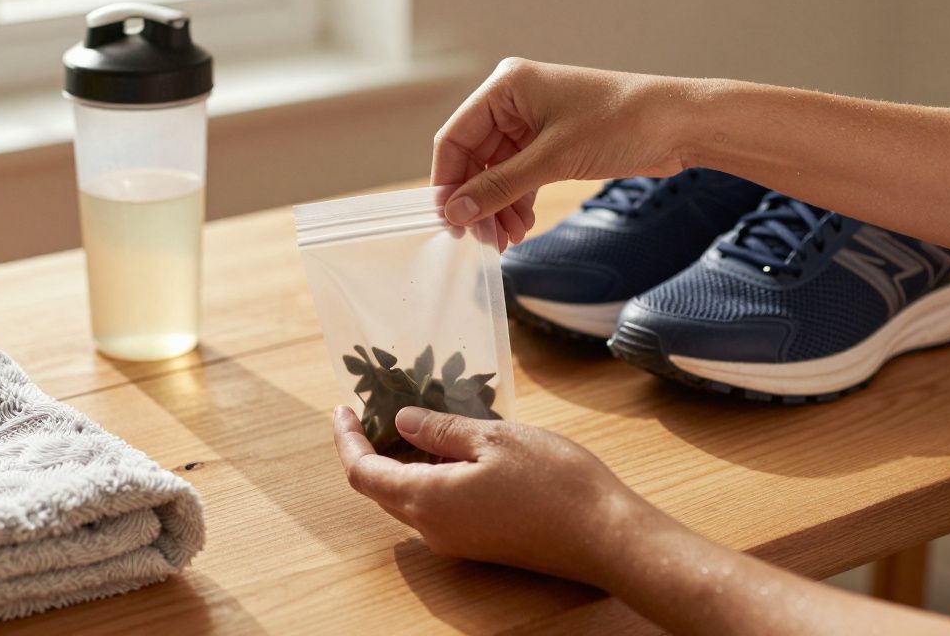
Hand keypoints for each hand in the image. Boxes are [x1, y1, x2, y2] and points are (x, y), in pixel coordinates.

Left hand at [332, 405, 667, 587]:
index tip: (342, 409)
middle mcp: (433, 529)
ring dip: (402, 461)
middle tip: (374, 407)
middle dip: (370, 447)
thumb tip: (402, 421)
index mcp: (428, 501)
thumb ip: (441, 430)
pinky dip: (429, 475)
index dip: (346, 440)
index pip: (363, 474)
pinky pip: (437, 507)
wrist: (607, 537)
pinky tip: (450, 447)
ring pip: (409, 498)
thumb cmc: (555, 483)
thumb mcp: (493, 438)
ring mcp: (457, 540)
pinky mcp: (479, 543)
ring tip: (413, 419)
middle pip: (381, 488)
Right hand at [431, 58, 691, 240]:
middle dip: (477, 201)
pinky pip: (519, 177)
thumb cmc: (622, 122)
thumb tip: (456, 212)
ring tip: (505, 240)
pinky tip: (521, 227)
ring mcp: (532, 123)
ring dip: (497, 208)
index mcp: (506, 87)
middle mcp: (513, 101)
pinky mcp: (551, 144)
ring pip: (496, 173)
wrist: (680, 125)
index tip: (449, 221)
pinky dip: (516, 202)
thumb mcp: (553, 159)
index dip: (448, 182)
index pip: (455, 137)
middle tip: (480, 240)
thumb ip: (499, 187)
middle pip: (474, 159)